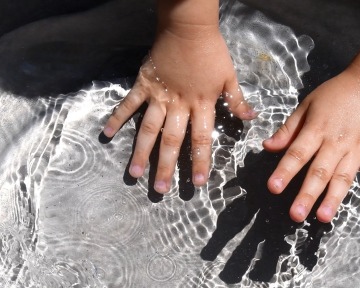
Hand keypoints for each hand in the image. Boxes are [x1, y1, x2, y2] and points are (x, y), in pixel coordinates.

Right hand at [102, 26, 255, 192]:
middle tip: (160, 189)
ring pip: (149, 128)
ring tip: (135, 173)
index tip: (197, 183)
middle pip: (171, 140)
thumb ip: (237, 100)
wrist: (188, 26)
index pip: (201, 138)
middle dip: (166, 166)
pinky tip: (107, 134)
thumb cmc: (211, 51)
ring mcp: (159, 95)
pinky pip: (129, 103)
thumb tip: (252, 118)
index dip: (200, 161)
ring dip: (141, 152)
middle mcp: (179, 104)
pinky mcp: (144, 84)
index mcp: (202, 104)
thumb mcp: (229, 76)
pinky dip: (117, 117)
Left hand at [262, 66, 359, 222]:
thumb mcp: (307, 105)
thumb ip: (289, 129)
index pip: (297, 153)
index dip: (285, 171)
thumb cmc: (336, 94)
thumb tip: (268, 147)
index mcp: (316, 129)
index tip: (273, 188)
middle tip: (296, 215)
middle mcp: (336, 142)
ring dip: (334, 198)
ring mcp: (358, 148)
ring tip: (323, 217)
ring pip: (344, 176)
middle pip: (320, 171)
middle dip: (307, 194)